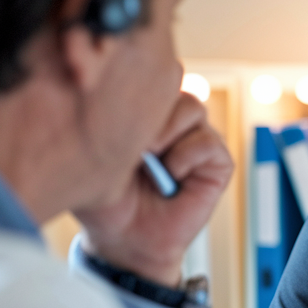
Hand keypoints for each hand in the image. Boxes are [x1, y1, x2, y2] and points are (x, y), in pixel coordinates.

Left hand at [75, 92, 232, 285]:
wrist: (124, 239)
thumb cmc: (104, 198)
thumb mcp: (91, 149)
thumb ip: (99, 114)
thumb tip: (100, 81)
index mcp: (145, 109)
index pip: (147, 68)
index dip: (132, 84)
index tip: (110, 116)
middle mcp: (173, 118)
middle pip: (172, 79)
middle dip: (147, 108)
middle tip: (129, 142)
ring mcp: (197, 137)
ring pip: (192, 107)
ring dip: (165, 134)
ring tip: (148, 162)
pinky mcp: (217, 162)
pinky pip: (208, 142)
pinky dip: (185, 158)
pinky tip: (171, 176)